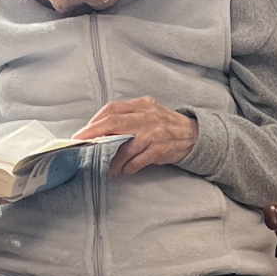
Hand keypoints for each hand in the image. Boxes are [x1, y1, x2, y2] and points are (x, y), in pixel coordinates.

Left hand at [75, 98, 198, 176]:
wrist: (193, 134)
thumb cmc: (164, 124)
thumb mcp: (148, 112)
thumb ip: (127, 117)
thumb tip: (101, 131)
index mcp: (142, 105)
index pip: (113, 109)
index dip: (95, 121)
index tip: (83, 132)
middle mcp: (147, 117)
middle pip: (114, 124)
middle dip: (94, 135)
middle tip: (83, 144)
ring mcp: (154, 134)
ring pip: (125, 147)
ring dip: (113, 160)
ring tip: (110, 167)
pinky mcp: (159, 150)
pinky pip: (137, 161)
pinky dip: (128, 168)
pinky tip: (125, 170)